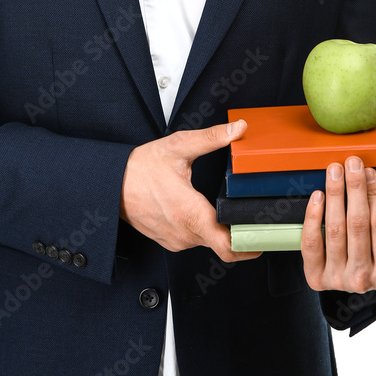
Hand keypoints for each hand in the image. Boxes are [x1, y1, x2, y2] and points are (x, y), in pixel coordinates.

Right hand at [120, 119, 262, 263]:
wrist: (112, 183)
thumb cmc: (140, 168)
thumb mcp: (179, 147)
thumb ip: (211, 138)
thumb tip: (237, 128)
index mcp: (191, 214)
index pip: (228, 247)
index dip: (250, 245)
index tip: (263, 236)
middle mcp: (185, 234)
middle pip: (223, 245)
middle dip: (239, 232)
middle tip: (253, 217)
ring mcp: (176, 240)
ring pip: (208, 242)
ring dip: (219, 230)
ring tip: (228, 210)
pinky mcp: (169, 240)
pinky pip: (194, 239)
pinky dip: (203, 229)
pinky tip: (203, 211)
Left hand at [301, 156, 375, 292]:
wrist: (361, 279)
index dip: (375, 200)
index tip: (372, 172)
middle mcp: (363, 281)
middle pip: (357, 227)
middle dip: (354, 190)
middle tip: (353, 161)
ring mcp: (337, 279)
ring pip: (334, 231)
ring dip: (333, 195)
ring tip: (335, 168)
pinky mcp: (315, 277)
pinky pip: (310, 245)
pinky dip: (312, 217)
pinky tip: (316, 194)